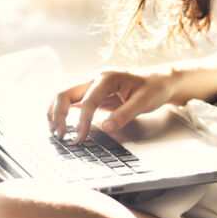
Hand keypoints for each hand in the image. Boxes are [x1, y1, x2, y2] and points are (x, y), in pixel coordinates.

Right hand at [46, 67, 176, 144]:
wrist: (160, 80)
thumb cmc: (154, 88)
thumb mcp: (144, 102)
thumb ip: (124, 115)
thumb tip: (106, 127)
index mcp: (107, 78)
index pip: (87, 101)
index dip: (81, 121)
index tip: (79, 139)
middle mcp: (95, 80)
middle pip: (65, 93)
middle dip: (57, 114)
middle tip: (60, 135)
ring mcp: (92, 87)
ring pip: (64, 96)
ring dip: (56, 113)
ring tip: (56, 132)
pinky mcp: (93, 95)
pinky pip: (73, 102)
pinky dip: (63, 113)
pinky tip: (63, 126)